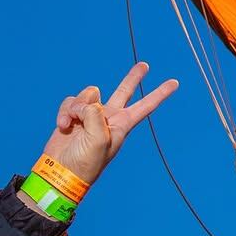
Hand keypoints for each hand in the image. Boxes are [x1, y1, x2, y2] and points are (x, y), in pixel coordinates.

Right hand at [40, 62, 178, 186]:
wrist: (61, 170)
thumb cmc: (85, 161)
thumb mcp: (99, 138)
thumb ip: (96, 114)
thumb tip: (85, 104)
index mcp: (122, 124)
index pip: (146, 105)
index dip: (160, 94)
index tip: (175, 83)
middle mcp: (109, 117)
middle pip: (124, 91)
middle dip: (133, 77)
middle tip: (145, 65)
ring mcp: (91, 115)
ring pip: (90, 94)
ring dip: (78, 106)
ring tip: (73, 122)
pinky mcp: (73, 114)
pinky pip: (71, 101)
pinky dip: (65, 111)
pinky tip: (63, 125)